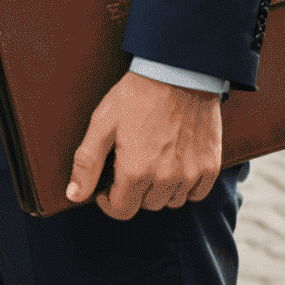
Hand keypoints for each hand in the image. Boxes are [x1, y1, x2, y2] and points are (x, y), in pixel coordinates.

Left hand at [65, 70, 222, 219]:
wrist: (177, 74)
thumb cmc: (136, 95)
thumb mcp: (102, 123)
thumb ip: (87, 163)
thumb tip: (74, 195)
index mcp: (135, 171)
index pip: (121, 210)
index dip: (109, 202)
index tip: (106, 189)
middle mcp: (165, 179)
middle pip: (146, 205)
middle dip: (133, 191)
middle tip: (129, 164)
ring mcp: (190, 175)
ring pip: (171, 201)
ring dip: (159, 190)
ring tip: (151, 161)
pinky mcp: (210, 167)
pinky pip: (196, 193)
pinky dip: (185, 185)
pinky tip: (174, 164)